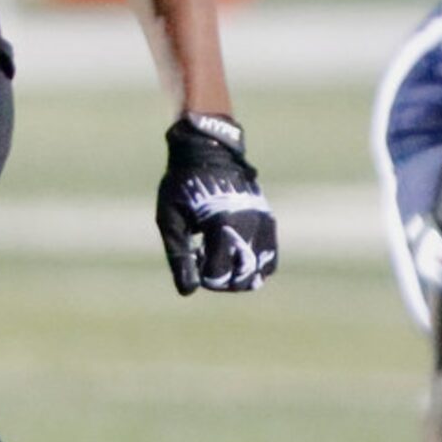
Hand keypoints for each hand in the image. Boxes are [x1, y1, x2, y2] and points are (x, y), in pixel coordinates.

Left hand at [155, 113, 277, 294]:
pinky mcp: (268, 220)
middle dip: (222, 281)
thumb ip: (179, 256)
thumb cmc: (182, 185)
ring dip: (239, 276)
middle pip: (242, 278)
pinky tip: (236, 255)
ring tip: (220, 259)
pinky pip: (271, 258)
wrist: (207, 151)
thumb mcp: (170, 219)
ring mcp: (262, 222)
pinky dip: (257, 266)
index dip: (203, 277)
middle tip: (205, 262)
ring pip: (260, 272)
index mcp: (222, 224)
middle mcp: (248, 225)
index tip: (194, 260)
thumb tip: (188, 291)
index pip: (219, 274)